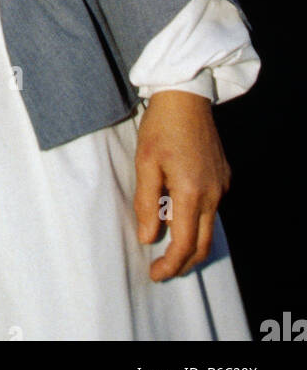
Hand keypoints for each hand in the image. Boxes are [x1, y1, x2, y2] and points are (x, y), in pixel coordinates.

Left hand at [133, 90, 230, 280]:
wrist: (186, 96)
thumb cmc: (161, 126)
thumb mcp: (145, 163)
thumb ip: (146, 203)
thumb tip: (148, 238)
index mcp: (191, 192)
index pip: (185, 244)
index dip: (170, 264)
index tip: (155, 273)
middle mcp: (213, 193)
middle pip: (203, 244)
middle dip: (183, 263)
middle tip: (161, 270)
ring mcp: (221, 185)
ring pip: (208, 227)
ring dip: (190, 241)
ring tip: (166, 246)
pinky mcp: (223, 176)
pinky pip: (211, 208)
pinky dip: (195, 220)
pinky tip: (177, 215)